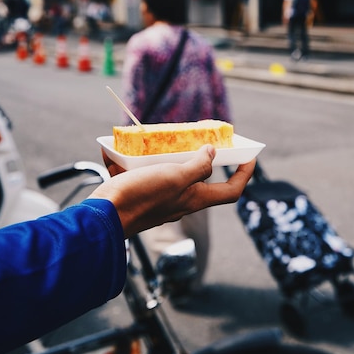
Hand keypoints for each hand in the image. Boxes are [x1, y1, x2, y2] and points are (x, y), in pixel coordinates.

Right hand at [90, 146, 255, 237]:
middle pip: (201, 178)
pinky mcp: (140, 193)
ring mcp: (160, 198)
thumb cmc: (142, 197)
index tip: (250, 156)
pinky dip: (136, 160)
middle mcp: (180, 201)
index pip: (231, 191)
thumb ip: (197, 167)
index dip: (245, 175)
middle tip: (200, 137)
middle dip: (202, 157)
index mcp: (194, 199)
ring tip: (160, 138)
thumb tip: (212, 154)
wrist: (103, 217)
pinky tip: (126, 150)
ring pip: (170, 172)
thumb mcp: (175, 178)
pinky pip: (142, 173)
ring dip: (166, 155)